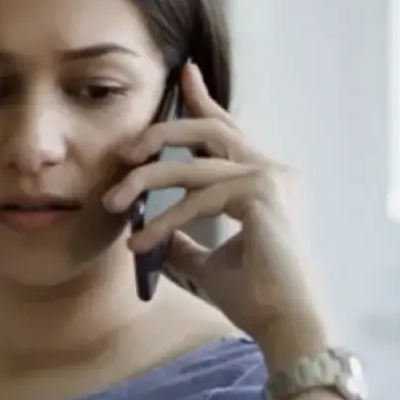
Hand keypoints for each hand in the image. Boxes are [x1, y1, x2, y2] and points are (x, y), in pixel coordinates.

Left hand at [104, 62, 329, 345]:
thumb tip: (156, 235)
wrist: (287, 326)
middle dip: (159, 134)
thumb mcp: (209, 263)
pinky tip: (140, 242)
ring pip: (194, 164)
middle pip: (209, 130)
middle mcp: (273, 171)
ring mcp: (272, 180)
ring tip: (112, 203)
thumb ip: (186, 242)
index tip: (184, 73)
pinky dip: (165, 220)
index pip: (228, 130)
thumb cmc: (257, 298)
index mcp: (266, 179)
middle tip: (124, 152)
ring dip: (146, 181)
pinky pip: (199, 198)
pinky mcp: (263, 197)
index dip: (204, 99)